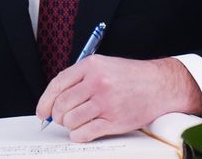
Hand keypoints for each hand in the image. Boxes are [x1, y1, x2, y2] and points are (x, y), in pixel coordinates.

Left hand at [36, 55, 201, 141]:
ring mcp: (106, 102)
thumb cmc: (130, 76)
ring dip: (70, 126)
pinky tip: (83, 131)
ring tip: (77, 123)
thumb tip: (55, 100)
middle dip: (58, 115)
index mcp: (91, 66)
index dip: (45, 101)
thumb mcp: (103, 66)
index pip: (58, 84)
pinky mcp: (115, 120)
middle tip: (62, 118)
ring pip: (71, 120)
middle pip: (62, 104)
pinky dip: (79, 136)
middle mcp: (98, 82)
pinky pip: (85, 133)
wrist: (159, 84)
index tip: (42, 111)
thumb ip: (80, 79)